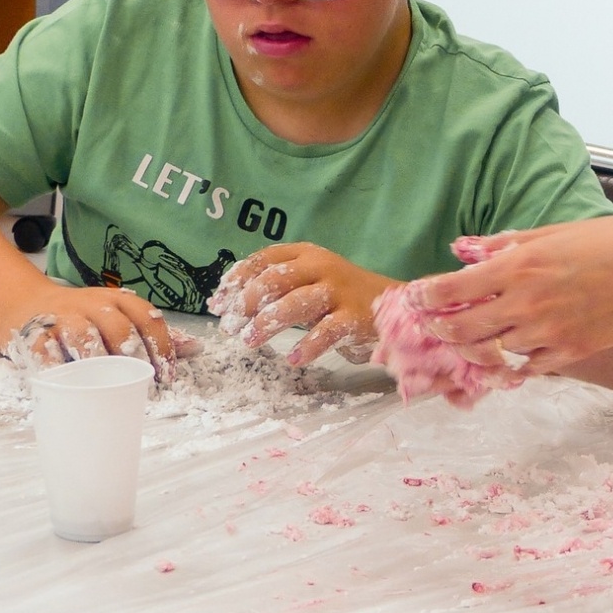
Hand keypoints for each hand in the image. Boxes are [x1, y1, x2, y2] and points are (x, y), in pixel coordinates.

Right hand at [5, 284, 176, 382]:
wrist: (29, 303)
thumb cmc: (86, 317)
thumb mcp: (120, 316)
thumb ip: (152, 334)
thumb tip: (197, 349)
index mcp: (118, 300)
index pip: (147, 317)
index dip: (160, 346)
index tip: (167, 376)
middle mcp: (93, 305)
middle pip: (118, 327)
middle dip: (133, 354)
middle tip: (141, 380)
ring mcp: (63, 317)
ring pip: (83, 337)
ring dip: (97, 360)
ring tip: (107, 383)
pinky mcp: (35, 333)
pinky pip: (45, 351)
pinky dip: (55, 368)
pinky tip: (66, 384)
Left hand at [207, 242, 392, 367]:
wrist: (394, 304)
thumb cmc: (341, 295)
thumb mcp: (309, 280)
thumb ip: (276, 287)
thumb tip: (227, 304)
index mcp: (307, 254)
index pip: (264, 258)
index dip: (237, 279)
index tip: (218, 302)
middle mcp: (321, 267)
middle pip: (276, 278)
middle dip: (246, 302)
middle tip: (229, 325)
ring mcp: (339, 291)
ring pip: (296, 303)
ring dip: (267, 323)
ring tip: (249, 341)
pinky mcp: (354, 317)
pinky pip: (326, 332)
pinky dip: (307, 346)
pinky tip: (293, 359)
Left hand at [417, 216, 612, 375]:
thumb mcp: (557, 231)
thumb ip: (509, 244)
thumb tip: (468, 249)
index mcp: (519, 266)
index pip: (453, 289)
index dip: (426, 296)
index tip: (416, 298)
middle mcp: (526, 303)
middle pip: (462, 329)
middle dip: (439, 329)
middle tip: (431, 327)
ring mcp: (547, 333)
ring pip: (492, 352)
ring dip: (474, 348)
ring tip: (465, 342)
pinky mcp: (569, 354)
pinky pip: (527, 367)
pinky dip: (513, 362)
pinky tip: (508, 355)